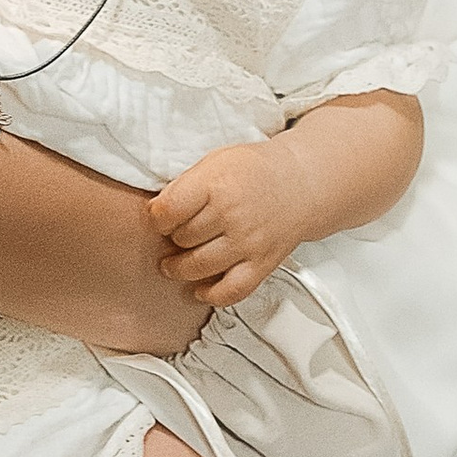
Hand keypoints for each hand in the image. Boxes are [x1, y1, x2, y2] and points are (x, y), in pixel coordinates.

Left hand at [150, 142, 306, 307]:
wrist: (301, 183)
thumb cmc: (253, 171)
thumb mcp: (214, 161)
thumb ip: (185, 186)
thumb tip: (155, 213)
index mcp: (216, 184)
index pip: (168, 212)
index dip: (156, 218)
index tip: (159, 218)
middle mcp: (232, 215)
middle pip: (181, 239)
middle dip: (172, 238)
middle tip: (175, 234)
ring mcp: (249, 243)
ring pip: (199, 267)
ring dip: (180, 268)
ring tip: (174, 263)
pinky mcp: (263, 264)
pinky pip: (231, 291)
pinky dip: (211, 295)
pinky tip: (199, 288)